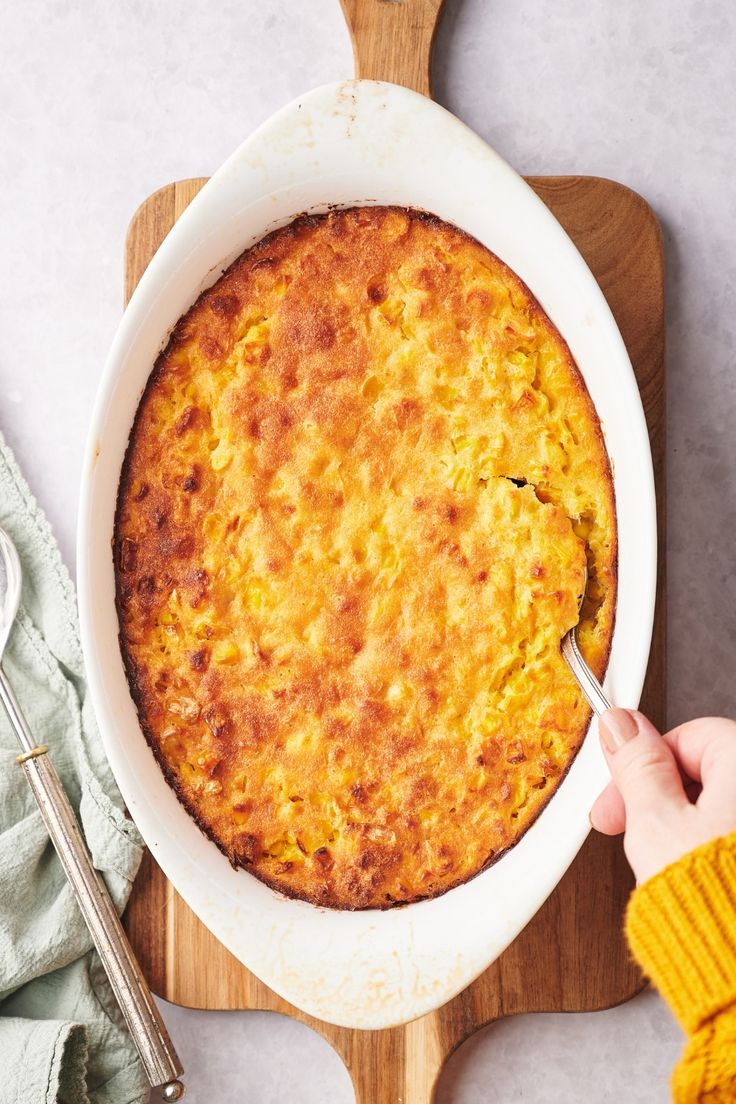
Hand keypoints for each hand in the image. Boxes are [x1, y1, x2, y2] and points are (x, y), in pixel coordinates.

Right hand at [590, 709, 735, 883]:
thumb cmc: (715, 903)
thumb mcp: (656, 823)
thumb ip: (637, 766)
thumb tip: (622, 725)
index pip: (690, 736)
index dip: (644, 764)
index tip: (618, 797)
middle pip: (707, 773)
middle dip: (661, 800)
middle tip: (629, 831)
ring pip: (720, 811)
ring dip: (685, 830)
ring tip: (661, 866)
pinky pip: (734, 839)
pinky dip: (713, 852)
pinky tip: (693, 882)